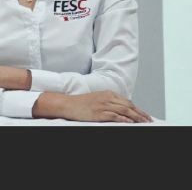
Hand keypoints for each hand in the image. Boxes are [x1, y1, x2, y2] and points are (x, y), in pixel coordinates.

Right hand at [38, 91, 152, 122]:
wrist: (68, 104)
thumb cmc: (81, 103)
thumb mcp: (97, 98)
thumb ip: (110, 102)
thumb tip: (123, 110)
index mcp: (108, 93)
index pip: (128, 101)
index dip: (138, 109)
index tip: (145, 115)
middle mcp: (107, 98)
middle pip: (129, 106)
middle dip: (141, 114)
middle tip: (148, 120)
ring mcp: (103, 105)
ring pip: (125, 111)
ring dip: (136, 117)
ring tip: (143, 122)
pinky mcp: (99, 113)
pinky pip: (115, 116)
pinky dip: (124, 119)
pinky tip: (130, 123)